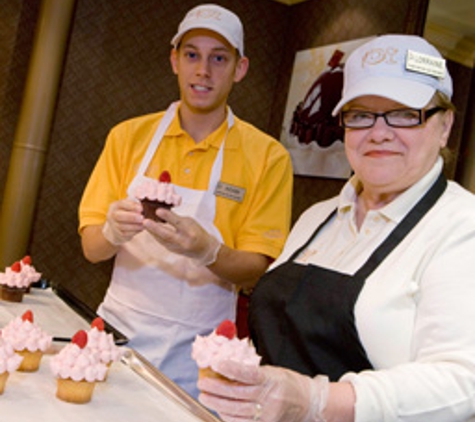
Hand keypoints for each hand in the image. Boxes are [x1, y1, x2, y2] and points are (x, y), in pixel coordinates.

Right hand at [102, 199, 143, 244]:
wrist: (117, 227)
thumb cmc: (127, 213)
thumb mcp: (129, 206)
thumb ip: (135, 203)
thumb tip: (144, 200)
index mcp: (115, 205)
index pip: (121, 204)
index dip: (131, 206)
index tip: (141, 208)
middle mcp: (112, 215)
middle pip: (119, 216)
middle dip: (131, 217)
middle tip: (142, 217)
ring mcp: (113, 225)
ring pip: (122, 226)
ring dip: (135, 225)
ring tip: (144, 224)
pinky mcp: (117, 234)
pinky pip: (125, 234)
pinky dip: (134, 232)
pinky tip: (141, 229)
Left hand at [143, 208, 220, 265]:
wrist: (203, 249)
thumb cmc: (197, 231)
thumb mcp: (190, 221)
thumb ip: (176, 218)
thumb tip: (162, 211)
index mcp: (190, 231)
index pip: (178, 223)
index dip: (168, 216)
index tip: (158, 210)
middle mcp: (183, 241)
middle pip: (167, 235)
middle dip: (155, 228)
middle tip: (145, 221)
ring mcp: (176, 247)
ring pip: (161, 239)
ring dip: (151, 231)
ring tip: (143, 223)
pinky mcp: (171, 250)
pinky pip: (161, 241)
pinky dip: (154, 235)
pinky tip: (148, 229)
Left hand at [197, 361, 328, 421]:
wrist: (308, 403)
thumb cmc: (287, 383)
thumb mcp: (272, 371)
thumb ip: (251, 372)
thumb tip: (225, 368)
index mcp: (271, 379)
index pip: (247, 373)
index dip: (230, 369)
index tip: (216, 364)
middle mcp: (270, 397)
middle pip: (237, 394)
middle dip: (216, 388)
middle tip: (202, 383)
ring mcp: (268, 415)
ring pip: (237, 411)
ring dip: (217, 404)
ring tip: (205, 397)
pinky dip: (228, 417)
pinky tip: (219, 410)